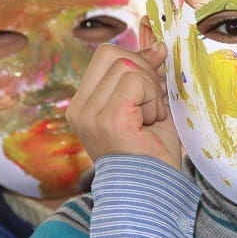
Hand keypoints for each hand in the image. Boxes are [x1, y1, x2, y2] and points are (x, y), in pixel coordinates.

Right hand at [66, 42, 180, 169]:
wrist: (153, 193)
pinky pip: (136, 81)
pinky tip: (151, 124)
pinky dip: (153, 100)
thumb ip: (146, 74)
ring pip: (128, 65)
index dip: (137, 57)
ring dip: (151, 91)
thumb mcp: (148, 104)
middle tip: (153, 104)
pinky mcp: (109, 118)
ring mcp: (91, 114)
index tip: (156, 77)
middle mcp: (80, 108)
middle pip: (114, 53)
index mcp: (83, 104)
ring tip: (150, 119)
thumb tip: (156, 44)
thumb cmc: (152, 154)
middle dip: (144, 71)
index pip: (105, 55)